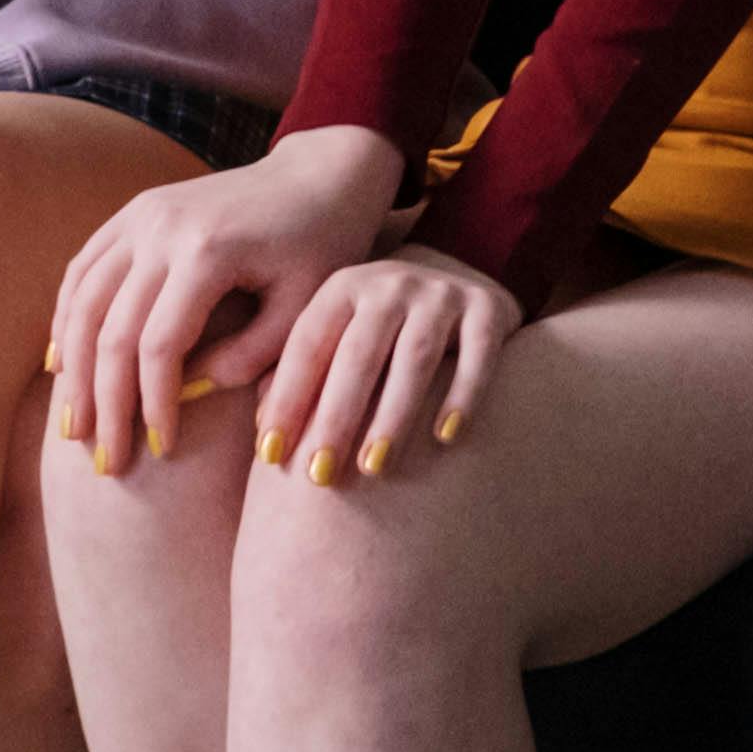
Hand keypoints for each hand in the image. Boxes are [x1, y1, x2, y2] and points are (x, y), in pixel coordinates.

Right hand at [45, 126, 407, 470]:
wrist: (318, 176)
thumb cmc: (323, 247)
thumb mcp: (306, 307)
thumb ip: (254, 354)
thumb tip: (194, 393)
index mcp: (207, 251)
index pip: (159, 345)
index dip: (153, 404)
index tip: (161, 450)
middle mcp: (162, 228)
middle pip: (111, 329)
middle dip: (105, 403)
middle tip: (106, 462)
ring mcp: (140, 215)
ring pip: (83, 301)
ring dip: (73, 369)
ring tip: (75, 428)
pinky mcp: (132, 212)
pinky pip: (83, 270)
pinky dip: (66, 319)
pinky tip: (63, 365)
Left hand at [257, 247, 522, 483]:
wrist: (461, 276)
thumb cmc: (383, 329)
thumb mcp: (340, 335)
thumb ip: (304, 375)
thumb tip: (264, 433)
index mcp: (342, 288)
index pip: (308, 346)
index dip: (287, 399)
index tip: (269, 455)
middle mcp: (390, 284)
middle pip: (359, 355)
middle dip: (337, 417)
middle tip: (320, 475)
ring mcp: (442, 294)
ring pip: (416, 357)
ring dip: (393, 415)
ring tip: (374, 467)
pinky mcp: (488, 310)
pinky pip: (478, 354)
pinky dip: (463, 396)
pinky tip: (446, 437)